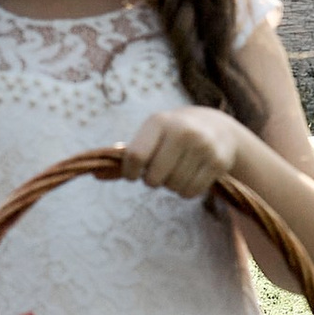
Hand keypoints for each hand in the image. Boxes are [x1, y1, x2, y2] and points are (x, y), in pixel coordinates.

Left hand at [124, 103, 250, 198]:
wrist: (217, 127)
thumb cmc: (172, 135)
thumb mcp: (151, 135)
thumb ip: (126, 156)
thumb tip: (96, 175)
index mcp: (159, 122)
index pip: (136, 156)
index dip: (130, 172)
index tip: (133, 174)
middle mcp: (182, 131)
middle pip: (154, 178)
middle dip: (152, 181)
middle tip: (159, 171)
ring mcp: (202, 146)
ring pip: (173, 187)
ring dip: (171, 185)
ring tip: (177, 171)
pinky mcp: (218, 162)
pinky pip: (191, 192)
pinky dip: (186, 191)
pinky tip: (190, 176)